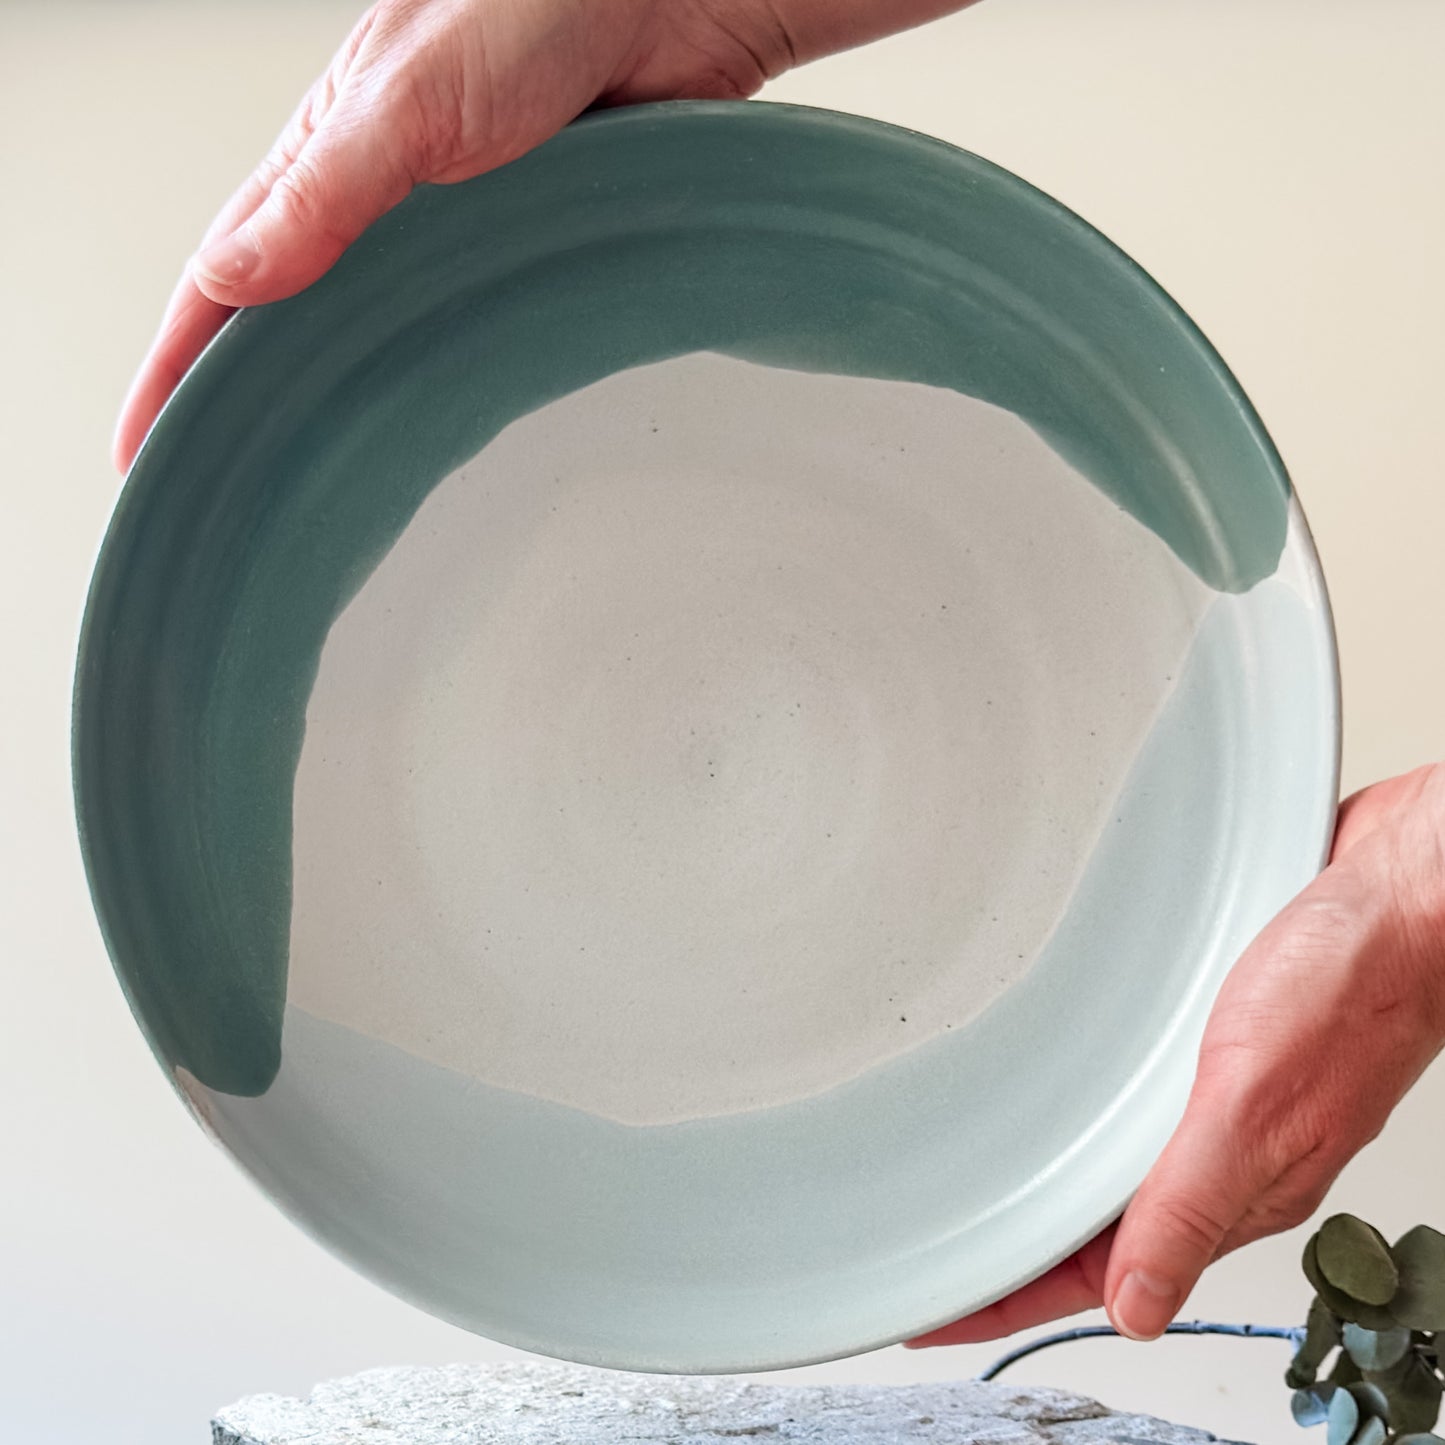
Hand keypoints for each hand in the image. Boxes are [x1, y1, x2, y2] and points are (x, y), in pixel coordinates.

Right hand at [112, 0, 969, 470]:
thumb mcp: (412, 100)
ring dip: (343, 402)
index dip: (180, 369)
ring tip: (316, 485)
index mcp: (326, 157)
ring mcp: (450, 235)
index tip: (149, 451)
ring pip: (376, 336)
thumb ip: (328, 192)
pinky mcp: (520, 253)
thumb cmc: (544, 8)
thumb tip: (233, 275)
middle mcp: (378, 202)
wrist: (673, 5)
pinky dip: (437, 381)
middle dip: (251, 404)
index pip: (223, 281)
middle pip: (291, 321)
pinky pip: (462, 333)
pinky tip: (435, 430)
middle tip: (229, 489)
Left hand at [910, 762, 1444, 1347]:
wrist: (1405, 896)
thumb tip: (1135, 1308)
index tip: (945, 1311)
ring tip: (981, 1190)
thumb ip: (1191, 1204)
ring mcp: (1222, 1099)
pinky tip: (1062, 1097)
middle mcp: (1227, 1152)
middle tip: (943, 1254)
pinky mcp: (1218, 1045)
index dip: (1021, 1293)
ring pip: (1120, 1163)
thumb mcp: (1254, 1104)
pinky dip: (1090, 1112)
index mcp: (1237, 1186)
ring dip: (1052, 1180)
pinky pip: (1140, 1098)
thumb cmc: (1356, 988)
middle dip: (1022, 1248)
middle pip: (1102, 1226)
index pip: (1108, 1270)